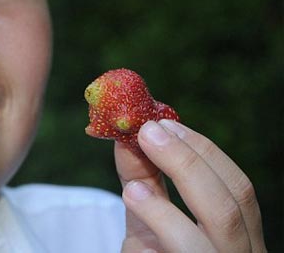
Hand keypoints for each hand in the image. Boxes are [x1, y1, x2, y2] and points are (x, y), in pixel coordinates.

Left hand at [115, 119, 266, 252]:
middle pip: (229, 210)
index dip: (204, 152)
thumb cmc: (154, 249)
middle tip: (147, 134)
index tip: (166, 123)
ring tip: (132, 185)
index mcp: (241, 233)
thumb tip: (124, 135)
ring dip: (166, 207)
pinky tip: (134, 200)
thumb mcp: (149, 213)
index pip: (238, 188)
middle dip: (187, 164)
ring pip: (207, 242)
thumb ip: (142, 177)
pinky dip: (158, 225)